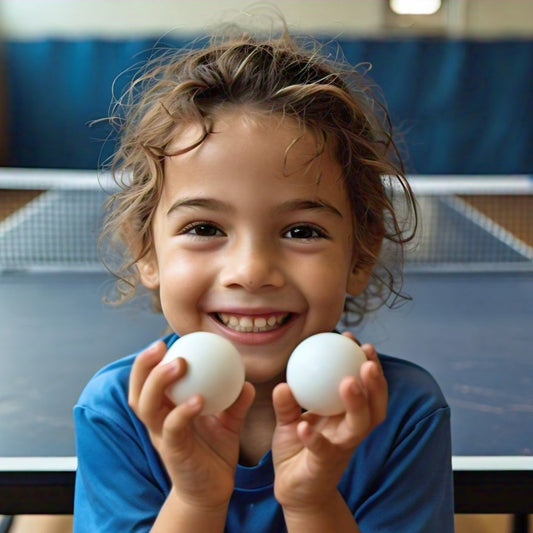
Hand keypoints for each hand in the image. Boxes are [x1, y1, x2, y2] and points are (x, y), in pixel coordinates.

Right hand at [128, 340, 254, 508]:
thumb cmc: (214, 452)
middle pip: (138, 390)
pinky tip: (200, 399)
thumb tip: (247, 381)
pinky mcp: (173, 452)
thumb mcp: (227, 423)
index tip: (164, 340)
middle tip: (162, 346)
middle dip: (144, 366)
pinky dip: (183, 411)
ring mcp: (163, 437)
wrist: (213, 490)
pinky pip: (173, 428)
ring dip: (159, 382)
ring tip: (179, 363)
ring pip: (147, 407)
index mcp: (165, 410)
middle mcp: (158, 422)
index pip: (147, 382)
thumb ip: (235, 402)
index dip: (148, 361)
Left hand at [271, 333, 386, 510]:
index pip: (365, 387)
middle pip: (375, 406)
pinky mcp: (325, 467)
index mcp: (345, 416)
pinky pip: (322, 451)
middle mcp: (350, 430)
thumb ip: (287, 402)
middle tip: (367, 359)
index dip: (365, 364)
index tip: (353, 340)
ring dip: (357, 403)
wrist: (294, 489)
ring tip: (349, 382)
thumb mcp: (289, 419)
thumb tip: (283, 383)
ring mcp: (341, 449)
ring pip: (359, 426)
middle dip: (376, 382)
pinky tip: (304, 426)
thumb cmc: (298, 448)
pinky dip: (315, 438)